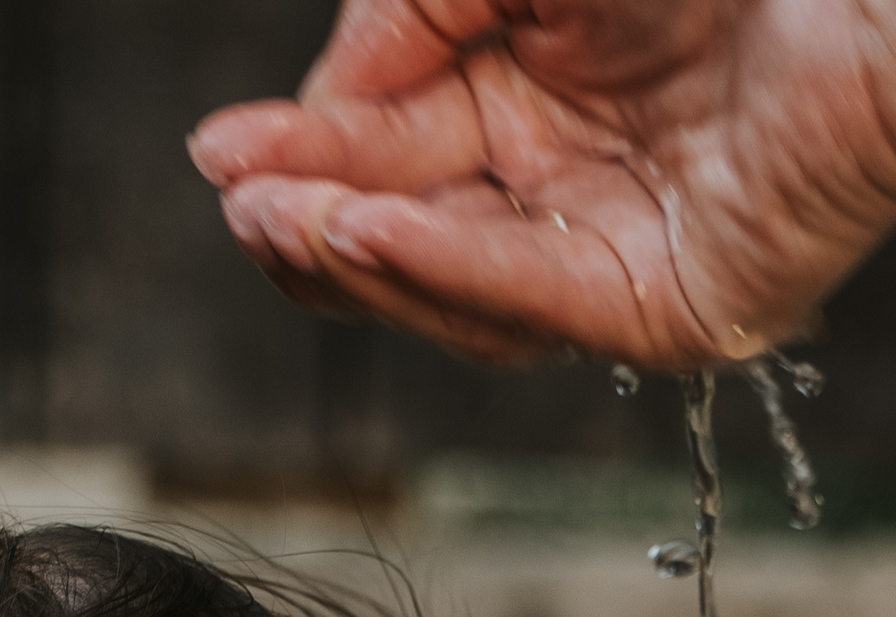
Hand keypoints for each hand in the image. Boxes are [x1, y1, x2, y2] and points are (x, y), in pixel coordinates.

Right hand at [188, 0, 895, 368]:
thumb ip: (407, 22)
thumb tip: (313, 122)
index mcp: (529, 91)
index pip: (388, 151)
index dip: (304, 162)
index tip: (222, 161)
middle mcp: (566, 183)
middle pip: (409, 236)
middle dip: (315, 225)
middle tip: (243, 211)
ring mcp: (617, 254)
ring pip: (460, 286)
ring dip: (365, 258)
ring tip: (290, 225)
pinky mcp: (672, 308)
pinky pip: (538, 296)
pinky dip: (450, 269)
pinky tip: (373, 234)